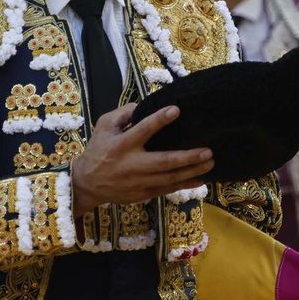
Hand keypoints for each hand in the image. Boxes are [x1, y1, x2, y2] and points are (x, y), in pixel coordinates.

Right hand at [70, 103, 214, 216]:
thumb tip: (143, 105)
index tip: (176, 110)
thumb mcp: (103, 126)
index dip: (159, 120)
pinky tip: (201, 179)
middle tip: (207, 150)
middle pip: (163, 161)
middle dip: (187, 157)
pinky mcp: (143, 193)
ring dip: (192, 171)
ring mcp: (138, 182)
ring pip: (170, 178)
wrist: (87, 184)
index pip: (142, 130)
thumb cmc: (98, 150)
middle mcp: (131, 164)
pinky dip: (185, 185)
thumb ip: (123, 114)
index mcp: (121, 145)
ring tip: (211, 162)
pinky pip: (168, 189)